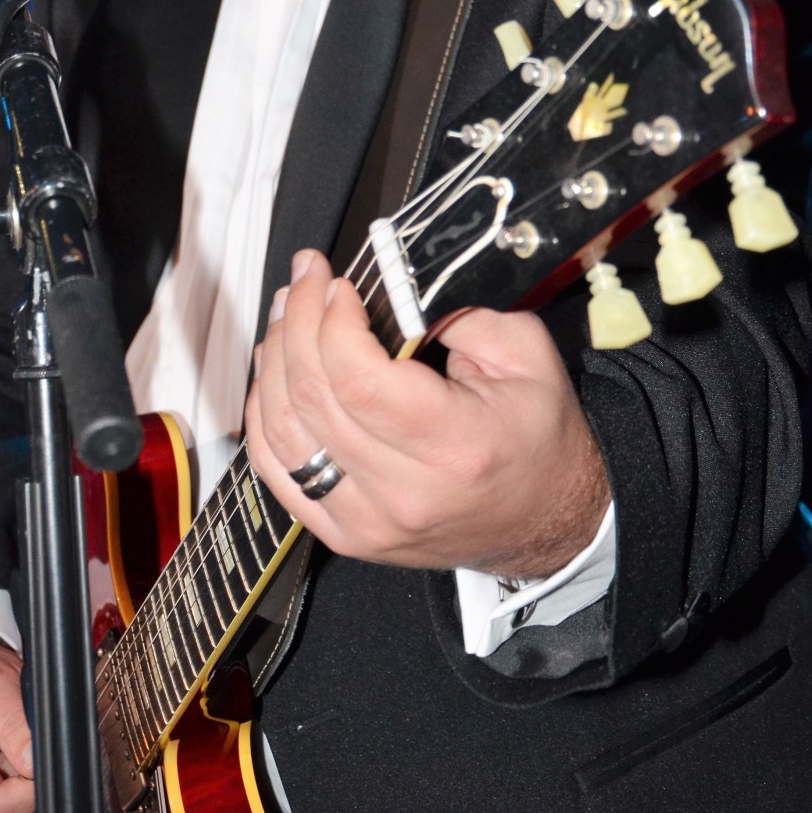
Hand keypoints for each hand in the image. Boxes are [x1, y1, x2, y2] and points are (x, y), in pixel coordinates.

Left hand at [244, 250, 609, 578]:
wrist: (547, 522)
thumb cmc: (537, 437)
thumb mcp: (525, 354)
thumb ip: (460, 310)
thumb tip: (390, 283)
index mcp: (455, 448)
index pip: (359, 380)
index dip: (333, 321)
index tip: (340, 284)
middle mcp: (404, 495)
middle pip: (314, 397)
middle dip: (298, 321)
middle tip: (306, 278)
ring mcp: (366, 524)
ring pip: (283, 430)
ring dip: (275, 359)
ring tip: (287, 313)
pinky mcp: (343, 534)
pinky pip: (275, 468)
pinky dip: (264, 412)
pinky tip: (276, 370)